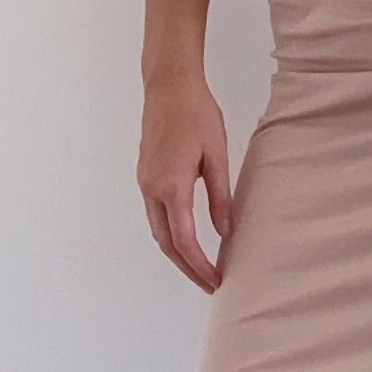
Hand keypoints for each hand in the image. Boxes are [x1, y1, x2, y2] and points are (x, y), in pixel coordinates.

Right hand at [139, 73, 234, 292]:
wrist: (169, 86)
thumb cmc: (196, 114)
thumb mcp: (216, 156)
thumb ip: (220, 197)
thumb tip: (226, 232)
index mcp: (171, 187)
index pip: (184, 241)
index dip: (200, 266)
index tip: (216, 281)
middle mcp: (152, 189)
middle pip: (167, 243)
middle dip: (187, 268)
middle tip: (210, 285)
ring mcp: (145, 183)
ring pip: (159, 231)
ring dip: (178, 254)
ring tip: (201, 269)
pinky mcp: (146, 176)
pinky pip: (156, 216)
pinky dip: (171, 234)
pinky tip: (187, 240)